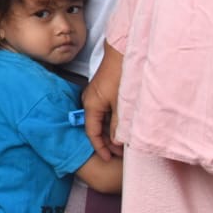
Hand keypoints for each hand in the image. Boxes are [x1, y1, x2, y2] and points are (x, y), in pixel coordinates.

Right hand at [84, 43, 124, 160]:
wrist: (122, 54)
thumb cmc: (121, 76)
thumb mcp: (121, 104)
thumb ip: (118, 125)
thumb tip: (115, 141)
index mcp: (91, 105)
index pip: (91, 132)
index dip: (99, 147)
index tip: (107, 158)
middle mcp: (90, 101)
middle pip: (94, 127)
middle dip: (105, 142)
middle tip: (119, 153)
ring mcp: (95, 96)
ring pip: (100, 120)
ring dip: (109, 132)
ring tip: (122, 142)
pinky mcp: (102, 91)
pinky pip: (103, 112)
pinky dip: (110, 122)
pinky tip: (121, 127)